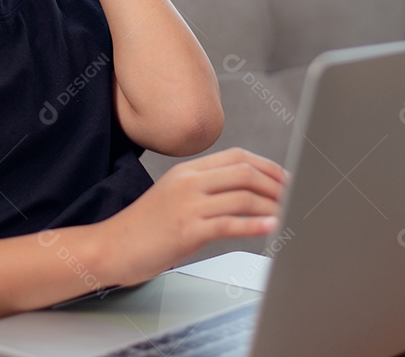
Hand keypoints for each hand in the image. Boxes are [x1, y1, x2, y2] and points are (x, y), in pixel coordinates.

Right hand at [100, 148, 287, 285]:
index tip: (285, 179)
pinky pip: (229, 223)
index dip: (268, 166)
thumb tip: (242, 195)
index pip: (237, 157)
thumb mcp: (173, 196)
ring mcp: (187, 205)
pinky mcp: (186, 230)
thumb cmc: (142, 228)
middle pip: (245, 172)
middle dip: (276, 185)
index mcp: (187, 171)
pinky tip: (271, 228)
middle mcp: (189, 182)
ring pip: (242, 196)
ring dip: (272, 206)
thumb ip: (203, 190)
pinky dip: (255, 225)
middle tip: (294, 197)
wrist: (109, 247)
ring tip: (288, 214)